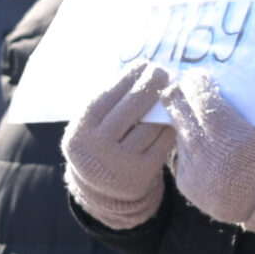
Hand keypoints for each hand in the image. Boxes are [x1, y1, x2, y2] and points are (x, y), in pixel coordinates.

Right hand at [62, 64, 175, 229]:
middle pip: (131, 107)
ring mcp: (121, 162)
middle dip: (150, 84)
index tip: (143, 64)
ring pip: (151, 123)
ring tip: (169, 91)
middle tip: (162, 71)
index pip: (106, 96)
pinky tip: (172, 114)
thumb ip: (108, 102)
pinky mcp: (143, 172)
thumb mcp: (92, 126)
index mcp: (81, 132)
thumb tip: (139, 69)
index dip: (127, 78)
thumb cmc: (101, 143)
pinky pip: (163, 140)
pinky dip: (170, 125)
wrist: (104, 189)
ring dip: (163, 103)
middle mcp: (98, 148)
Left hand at [160, 72, 254, 246]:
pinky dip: (187, 145)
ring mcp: (197, 174)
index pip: (203, 101)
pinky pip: (181, 156)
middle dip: (180, 96)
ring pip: (180, 135)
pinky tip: (199, 141)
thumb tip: (215, 80)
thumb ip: (240, 106)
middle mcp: (211, 157)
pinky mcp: (188, 186)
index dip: (196, 84)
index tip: (197, 76)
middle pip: (183, 115)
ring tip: (192, 112)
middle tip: (181, 84)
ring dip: (183, 121)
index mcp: (235, 139)